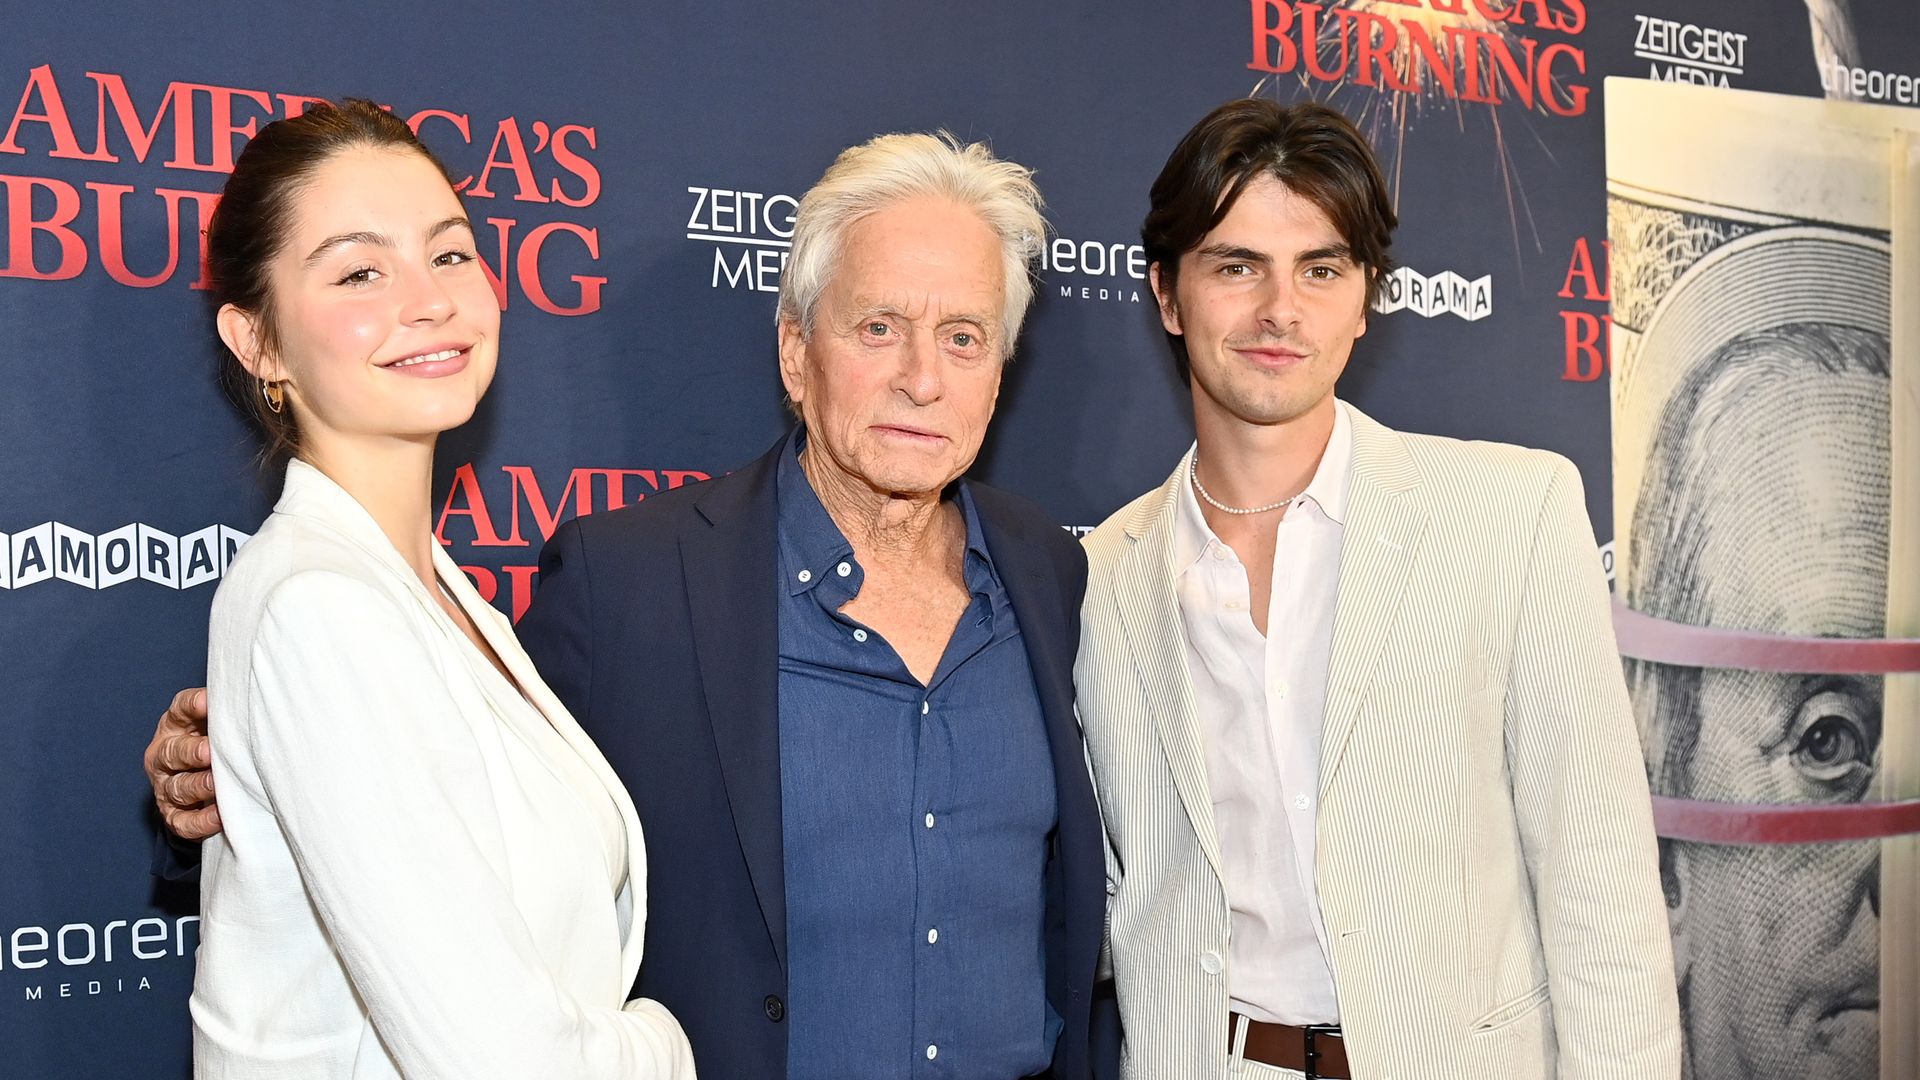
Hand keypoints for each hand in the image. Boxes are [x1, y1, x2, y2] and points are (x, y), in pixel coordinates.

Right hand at [145, 687, 221, 840]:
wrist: (201, 780)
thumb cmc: (217, 742)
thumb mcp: (217, 723)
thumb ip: (229, 713)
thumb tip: (258, 697)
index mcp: (175, 726)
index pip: (180, 711)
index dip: (192, 706)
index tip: (207, 702)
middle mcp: (164, 755)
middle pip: (173, 752)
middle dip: (191, 752)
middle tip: (209, 751)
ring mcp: (166, 786)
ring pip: (178, 787)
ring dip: (197, 786)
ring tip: (217, 785)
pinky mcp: (173, 815)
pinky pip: (184, 821)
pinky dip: (201, 820)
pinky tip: (219, 816)